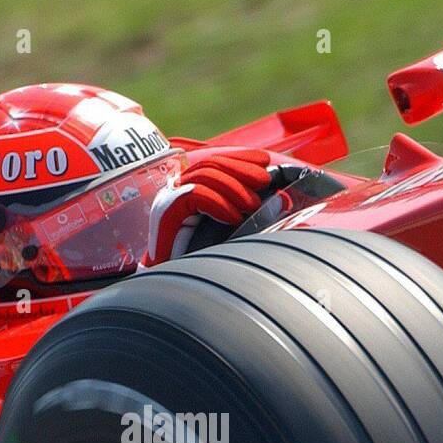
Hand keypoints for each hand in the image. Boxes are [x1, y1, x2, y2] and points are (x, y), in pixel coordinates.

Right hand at [143, 148, 272, 265]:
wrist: (172, 283)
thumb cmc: (201, 259)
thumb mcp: (230, 229)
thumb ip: (246, 212)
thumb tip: (276, 200)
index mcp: (191, 188)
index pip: (215, 162)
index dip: (240, 158)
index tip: (264, 160)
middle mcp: (178, 189)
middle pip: (211, 165)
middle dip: (241, 169)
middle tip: (265, 179)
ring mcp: (169, 199)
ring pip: (205, 177)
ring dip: (234, 188)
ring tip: (252, 205)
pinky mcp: (166, 212)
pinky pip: (195, 195)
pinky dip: (218, 203)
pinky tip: (233, 217)